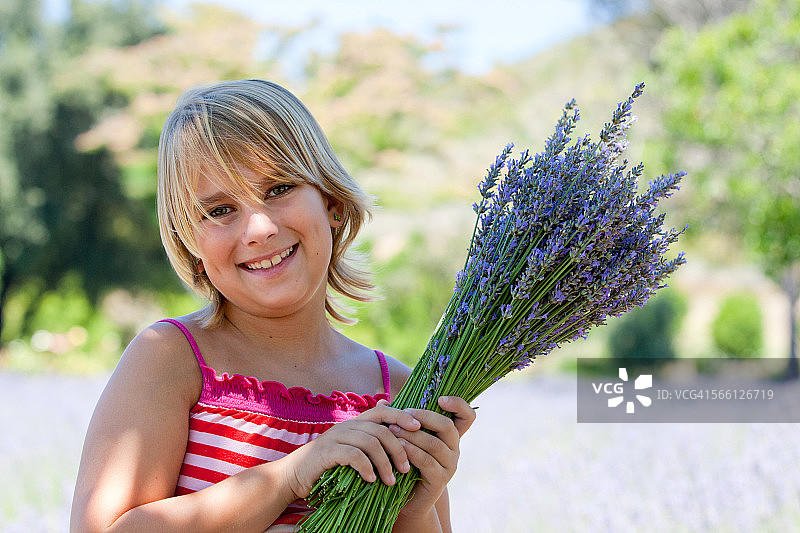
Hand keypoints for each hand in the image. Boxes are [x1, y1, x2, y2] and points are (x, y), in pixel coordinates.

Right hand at [277, 400, 421, 498]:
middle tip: (406, 468)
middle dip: (397, 448)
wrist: (294, 476)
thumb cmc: (327, 465)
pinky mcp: (327, 452)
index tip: (419, 428)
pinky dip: (366, 467)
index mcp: (355, 423)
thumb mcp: (351, 450)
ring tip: (391, 480)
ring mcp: (335, 437)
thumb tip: (392, 425)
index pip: (383, 411)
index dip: (402, 416)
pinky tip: (371, 479)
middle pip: (380, 429)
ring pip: (369, 442)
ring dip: (384, 463)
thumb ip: (370, 439)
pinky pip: (353, 455)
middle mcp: (346, 426)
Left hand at [390, 396, 475, 518]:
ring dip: (412, 434)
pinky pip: (427, 461)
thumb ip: (398, 422)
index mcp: (450, 436)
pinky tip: (398, 446)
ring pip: (434, 444)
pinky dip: (412, 451)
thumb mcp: (405, 439)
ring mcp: (450, 465)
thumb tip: (382, 403)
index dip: (459, 404)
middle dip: (424, 417)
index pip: (467, 416)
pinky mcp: (440, 480)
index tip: (440, 399)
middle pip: (447, 426)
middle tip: (404, 414)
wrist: (406, 499)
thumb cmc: (405, 463)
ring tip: (393, 430)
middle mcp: (454, 449)